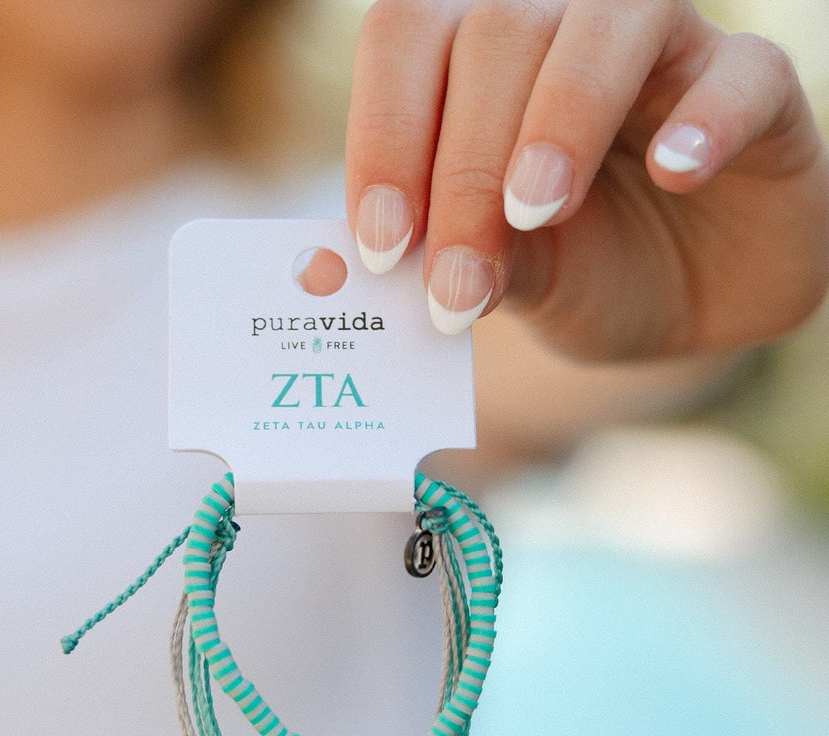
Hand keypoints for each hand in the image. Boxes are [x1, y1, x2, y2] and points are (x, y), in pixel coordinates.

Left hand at [345, 0, 828, 358]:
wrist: (679, 303)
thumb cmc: (577, 271)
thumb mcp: (508, 272)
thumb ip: (462, 252)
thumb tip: (395, 261)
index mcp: (482, 59)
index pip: (410, 38)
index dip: (385, 135)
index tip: (382, 246)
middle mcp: (565, 28)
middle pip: (497, 32)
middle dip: (464, 169)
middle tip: (454, 283)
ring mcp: (667, 48)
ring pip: (610, 22)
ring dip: (561, 119)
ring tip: (535, 213)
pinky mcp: (756, 86)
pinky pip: (742, 73)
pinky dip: (705, 118)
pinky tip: (673, 174)